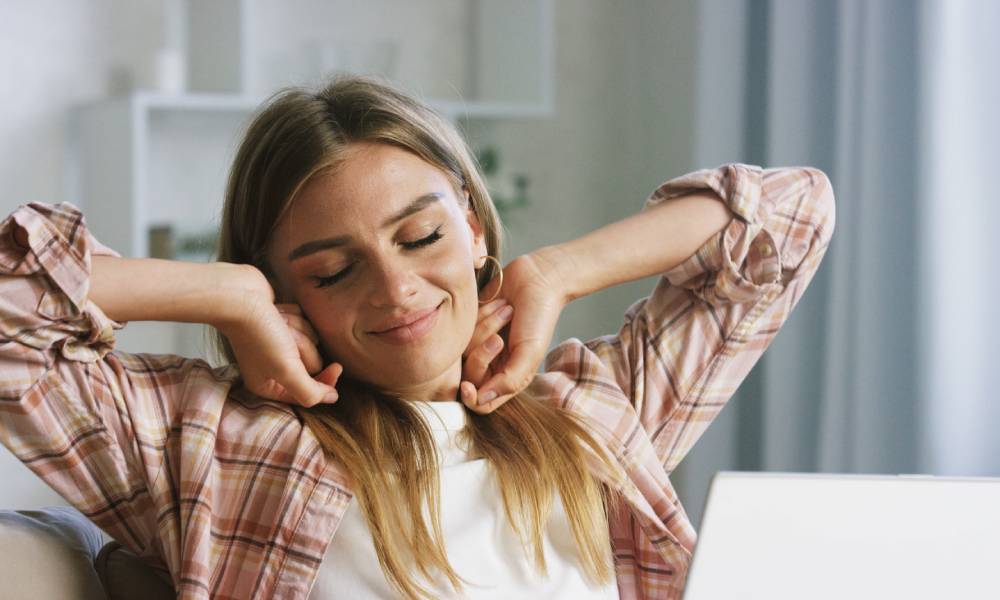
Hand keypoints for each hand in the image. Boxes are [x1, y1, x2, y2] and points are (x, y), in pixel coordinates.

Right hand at [219, 287, 341, 406]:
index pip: (307, 393)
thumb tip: (331, 397)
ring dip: (299, 331)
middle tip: (285, 339)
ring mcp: (274, 344)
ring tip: (281, 324)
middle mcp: (270, 368)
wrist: (241, 296)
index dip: (324, 382)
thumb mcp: (287, 371)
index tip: (337, 367)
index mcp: (268, 386)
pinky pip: (303, 323)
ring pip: (308, 341)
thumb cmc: (261, 335)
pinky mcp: (279, 324)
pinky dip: (295, 317)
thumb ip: (310, 391)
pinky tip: (279, 313)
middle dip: (303, 349)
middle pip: (310, 365)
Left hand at [460, 251, 569, 412]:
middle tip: (499, 338)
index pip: (481, 403)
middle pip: (469, 377)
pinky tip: (499, 304)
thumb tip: (481, 400)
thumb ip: (509, 381)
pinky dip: (481, 316)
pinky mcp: (471, 324)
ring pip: (464, 351)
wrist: (537, 278)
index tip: (467, 386)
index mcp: (509, 378)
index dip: (470, 399)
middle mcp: (492, 365)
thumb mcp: (529, 353)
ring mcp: (480, 344)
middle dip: (482, 355)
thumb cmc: (539, 317)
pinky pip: (461, 329)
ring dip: (486, 328)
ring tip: (506, 312)